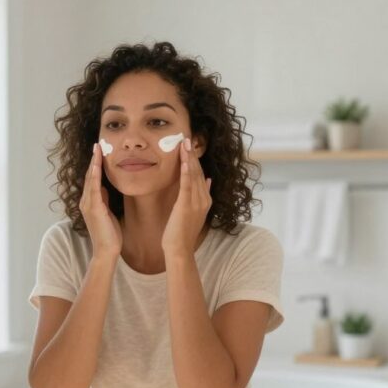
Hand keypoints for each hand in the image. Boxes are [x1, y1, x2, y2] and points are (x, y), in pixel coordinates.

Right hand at [81, 143, 121, 258]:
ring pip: (90, 179)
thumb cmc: (110, 235)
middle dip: (93, 160)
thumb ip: (104, 200)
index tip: (100, 151)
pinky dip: (94, 175)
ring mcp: (88, 204)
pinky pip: (94, 188)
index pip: (92, 179)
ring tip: (97, 148)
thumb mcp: (108, 212)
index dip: (95, 165)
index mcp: (89, 202)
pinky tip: (97, 165)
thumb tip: (105, 187)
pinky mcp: (93, 209)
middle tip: (98, 144)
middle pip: (89, 175)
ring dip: (93, 163)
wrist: (106, 251)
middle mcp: (85, 201)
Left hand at [162, 138, 210, 257]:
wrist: (179, 249)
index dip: (195, 160)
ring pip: (194, 175)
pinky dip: (187, 171)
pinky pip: (187, 185)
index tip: (189, 146)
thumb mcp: (194, 212)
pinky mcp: (186, 205)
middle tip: (186, 137)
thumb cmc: (182, 233)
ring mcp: (196, 202)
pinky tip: (185, 160)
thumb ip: (202, 195)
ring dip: (189, 158)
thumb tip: (208, 180)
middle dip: (192, 154)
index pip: (201, 175)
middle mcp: (203, 199)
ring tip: (184, 142)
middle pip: (198, 171)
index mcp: (205, 199)